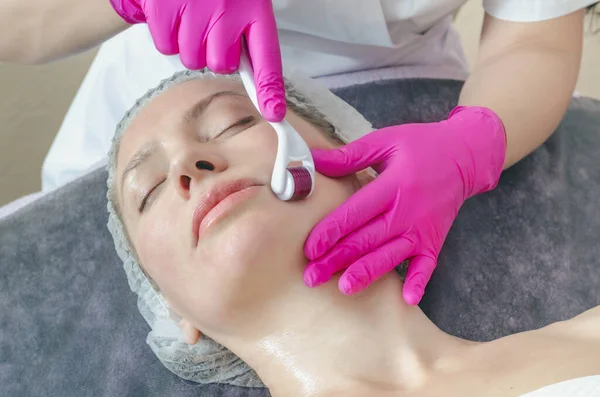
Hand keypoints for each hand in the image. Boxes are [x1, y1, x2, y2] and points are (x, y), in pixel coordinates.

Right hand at [109, 0, 285, 120]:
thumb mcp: (239, 3)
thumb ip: (249, 40)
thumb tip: (264, 94)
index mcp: (253, 6)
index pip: (266, 56)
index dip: (269, 89)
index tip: (274, 113)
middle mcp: (227, 7)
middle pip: (220, 66)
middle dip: (213, 54)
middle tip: (208, 27)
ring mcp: (195, 8)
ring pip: (192, 60)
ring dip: (188, 45)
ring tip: (188, 15)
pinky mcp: (164, 8)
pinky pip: (167, 47)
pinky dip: (166, 35)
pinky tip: (172, 13)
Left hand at [303, 106, 506, 304]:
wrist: (466, 155)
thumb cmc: (421, 145)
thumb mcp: (386, 141)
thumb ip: (350, 155)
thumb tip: (313, 160)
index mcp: (393, 184)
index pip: (356, 212)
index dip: (331, 230)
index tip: (310, 248)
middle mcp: (408, 210)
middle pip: (367, 239)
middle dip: (337, 259)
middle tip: (312, 277)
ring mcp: (423, 228)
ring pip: (390, 255)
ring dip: (368, 273)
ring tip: (345, 288)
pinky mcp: (435, 239)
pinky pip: (428, 265)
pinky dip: (419, 281)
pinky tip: (407, 299)